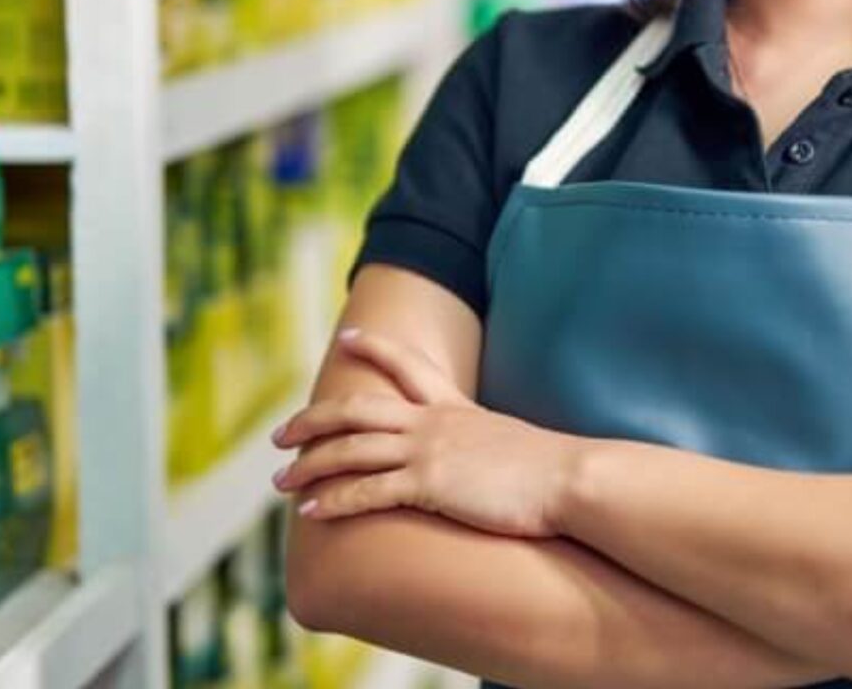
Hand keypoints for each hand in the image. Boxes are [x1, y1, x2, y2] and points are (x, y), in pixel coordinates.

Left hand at [273, 328, 583, 538]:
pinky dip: (335, 500)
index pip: (408, 366)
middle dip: (312, 421)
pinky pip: (368, 492)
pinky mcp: (429, 484)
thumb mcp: (512, 442)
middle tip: (280, 435)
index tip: (348, 338)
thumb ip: (489, 442)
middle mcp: (434, 422)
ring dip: (310, 465)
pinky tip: (311, 512)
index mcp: (455, 407)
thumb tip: (489, 456)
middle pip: (357, 409)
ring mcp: (429, 451)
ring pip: (351, 450)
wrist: (571, 479)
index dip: (374, 349)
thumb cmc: (552, 470)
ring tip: (281, 481)